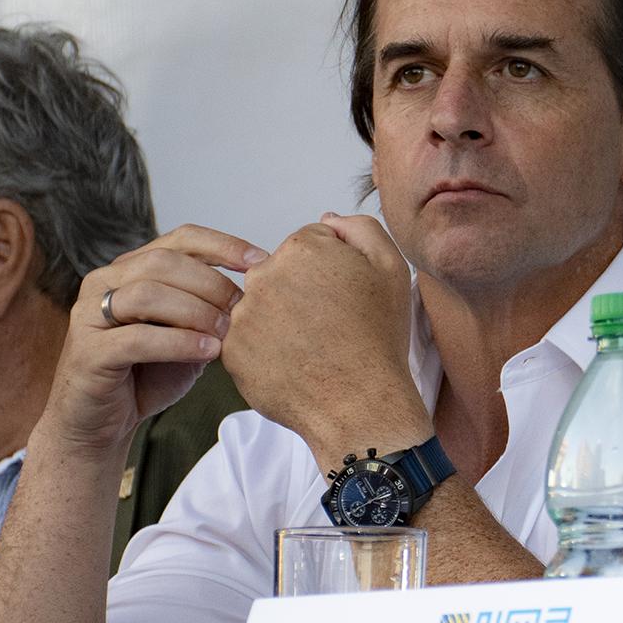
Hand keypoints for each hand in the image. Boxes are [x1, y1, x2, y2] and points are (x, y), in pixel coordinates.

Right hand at [41, 225, 264, 459]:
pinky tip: (207, 352)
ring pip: (148, 294)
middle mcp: (105, 282)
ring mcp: (89, 314)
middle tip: (244, 309)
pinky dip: (179, 343)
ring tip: (225, 334)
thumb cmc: (148, 374)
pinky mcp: (87, 351)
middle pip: (165, 262)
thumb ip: (209, 308)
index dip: (223, 245)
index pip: (180, 238)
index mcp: (131, 269)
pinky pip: (137, 338)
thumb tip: (257, 290)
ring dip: (196, 312)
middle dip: (212, 284)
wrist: (104, 423)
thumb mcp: (189, 333)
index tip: (260, 260)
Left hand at [221, 213, 427, 470]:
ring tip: (313, 347)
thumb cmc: (379, 336)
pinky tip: (295, 364)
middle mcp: (264, 275)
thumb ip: (360, 228)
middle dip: (300, 292)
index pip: (308, 246)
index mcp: (303, 249)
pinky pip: (247, 341)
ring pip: (261, 307)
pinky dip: (267, 351)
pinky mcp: (231, 351)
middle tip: (330, 324)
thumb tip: (327, 221)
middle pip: (279, 273)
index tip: (343, 297)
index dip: (330, 271)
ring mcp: (244, 314)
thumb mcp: (391, 267)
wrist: (360, 402)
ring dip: (280, 321)